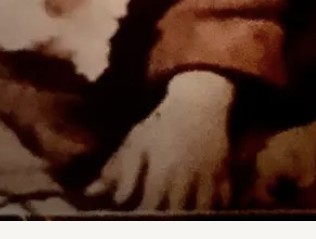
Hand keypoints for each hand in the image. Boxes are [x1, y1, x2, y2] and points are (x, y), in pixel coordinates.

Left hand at [87, 70, 233, 211]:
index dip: (141, 215)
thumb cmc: (162, 122)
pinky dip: (217, 206)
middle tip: (156, 216)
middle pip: (176, 211)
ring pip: (202, 207)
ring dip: (191, 213)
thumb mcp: (137, 141)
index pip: (149, 206)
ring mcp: (208, 173)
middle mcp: (186, 173)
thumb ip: (117, 169)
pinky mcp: (225, 170)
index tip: (136, 217)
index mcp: (162, 167)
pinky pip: (225, 197)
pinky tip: (204, 209)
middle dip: (165, 217)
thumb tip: (91, 193)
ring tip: (179, 213)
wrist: (200, 98)